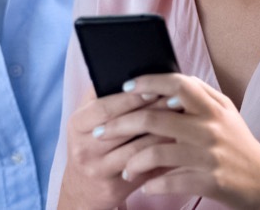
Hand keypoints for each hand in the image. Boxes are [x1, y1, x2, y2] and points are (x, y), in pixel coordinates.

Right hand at [58, 86, 173, 209]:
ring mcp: (98, 170)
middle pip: (123, 128)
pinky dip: (162, 156)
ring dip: (163, 134)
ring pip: (137, 150)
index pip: (104, 108)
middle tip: (177, 101)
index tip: (154, 89)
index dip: (130, 99)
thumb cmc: (91, 142)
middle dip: (153, 113)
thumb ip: (103, 96)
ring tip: (183, 121)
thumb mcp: (87, 119)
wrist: (82, 187)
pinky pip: (144, 169)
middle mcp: (83, 148)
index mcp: (77, 124)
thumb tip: (133, 70)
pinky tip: (177, 145)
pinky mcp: (114, 188)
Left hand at [98, 73, 259, 207]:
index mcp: (212, 107)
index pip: (176, 84)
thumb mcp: (225, 111)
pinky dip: (153, 184)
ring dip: (134, 160)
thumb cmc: (238, 142)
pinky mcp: (212, 182)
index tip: (125, 87)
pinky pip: (172, 181)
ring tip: (124, 166)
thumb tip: (164, 80)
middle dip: (122, 124)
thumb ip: (198, 94)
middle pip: (156, 119)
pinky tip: (144, 185)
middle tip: (102, 131)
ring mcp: (211, 155)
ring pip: (159, 152)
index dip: (148, 82)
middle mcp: (211, 128)